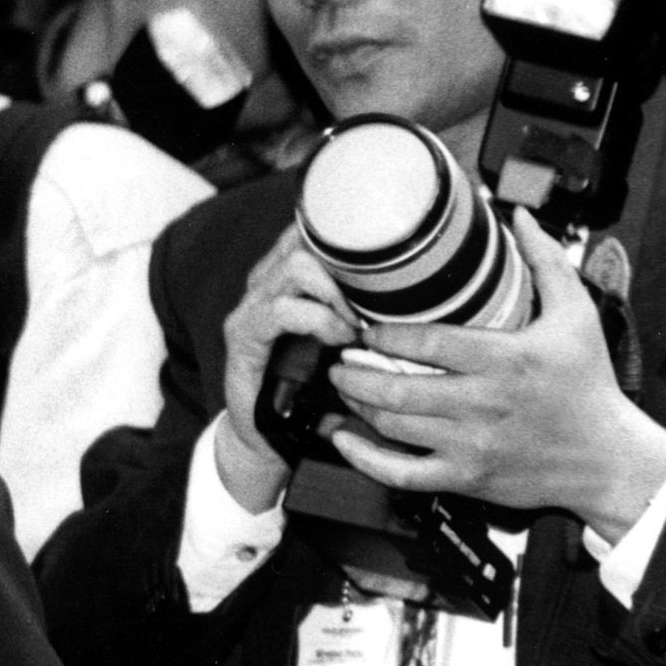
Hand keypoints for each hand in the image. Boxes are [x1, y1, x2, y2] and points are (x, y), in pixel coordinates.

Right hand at [215, 220, 361, 514]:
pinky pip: (280, 311)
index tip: (388, 250)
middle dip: (348, 264)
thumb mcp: (344, 340)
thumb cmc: (312, 387)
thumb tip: (422, 293)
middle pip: (306, 239)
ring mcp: (250, 306)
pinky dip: (317, 320)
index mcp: (285, 277)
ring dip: (335, 292)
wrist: (268, 435)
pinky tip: (338, 337)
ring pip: (295, 266)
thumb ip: (365, 310)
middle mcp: (264, 283)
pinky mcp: (243, 336)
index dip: (348, 232)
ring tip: (355, 323)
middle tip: (373, 300)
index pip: (312, 229)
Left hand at [321, 209, 665, 540]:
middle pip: (397, 387)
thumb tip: (521, 217)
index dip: (385, 333)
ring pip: (391, 425)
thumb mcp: (577, 315)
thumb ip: (547, 261)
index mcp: (505, 360)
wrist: (609, 460)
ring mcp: (471, 445)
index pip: (428, 342)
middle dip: (354, 370)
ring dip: (355, 403)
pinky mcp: (466, 478)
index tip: (366, 325)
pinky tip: (344, 439)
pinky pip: (401, 473)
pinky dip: (363, 458)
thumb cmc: (589, 386)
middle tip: (338, 355)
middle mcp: (483, 404)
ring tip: (342, 384)